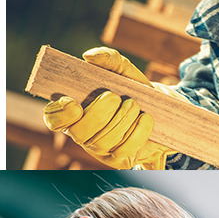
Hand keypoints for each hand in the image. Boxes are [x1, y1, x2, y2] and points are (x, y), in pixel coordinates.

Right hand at [42, 47, 181, 169]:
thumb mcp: (125, 72)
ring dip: (120, 120)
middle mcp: (83, 135)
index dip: (59, 114)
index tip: (73, 102)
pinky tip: (145, 118)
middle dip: (97, 113)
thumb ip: (109, 59)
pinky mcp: (120, 160)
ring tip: (134, 104)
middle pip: (78, 133)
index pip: (53, 119)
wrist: (165, 114)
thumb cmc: (136, 91)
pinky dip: (137, 132)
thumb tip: (90, 56)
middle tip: (114, 96)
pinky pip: (124, 151)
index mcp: (74, 113)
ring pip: (102, 142)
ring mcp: (101, 151)